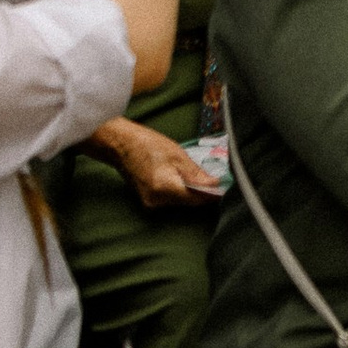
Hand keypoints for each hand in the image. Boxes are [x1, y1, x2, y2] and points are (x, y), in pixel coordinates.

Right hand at [95, 117, 225, 206]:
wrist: (121, 145)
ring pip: (181, 202)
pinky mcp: (148, 201)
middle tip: (218, 180)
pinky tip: (185, 180)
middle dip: (204, 193)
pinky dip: (181, 191)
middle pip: (190, 202)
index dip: (213, 195)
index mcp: (164, 188)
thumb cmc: (147, 144)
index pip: (197, 199)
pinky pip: (171, 200)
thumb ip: (196, 174)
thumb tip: (216, 185)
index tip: (226, 187)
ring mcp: (151, 203)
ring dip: (193, 192)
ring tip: (203, 178)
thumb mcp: (177, 155)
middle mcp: (157, 201)